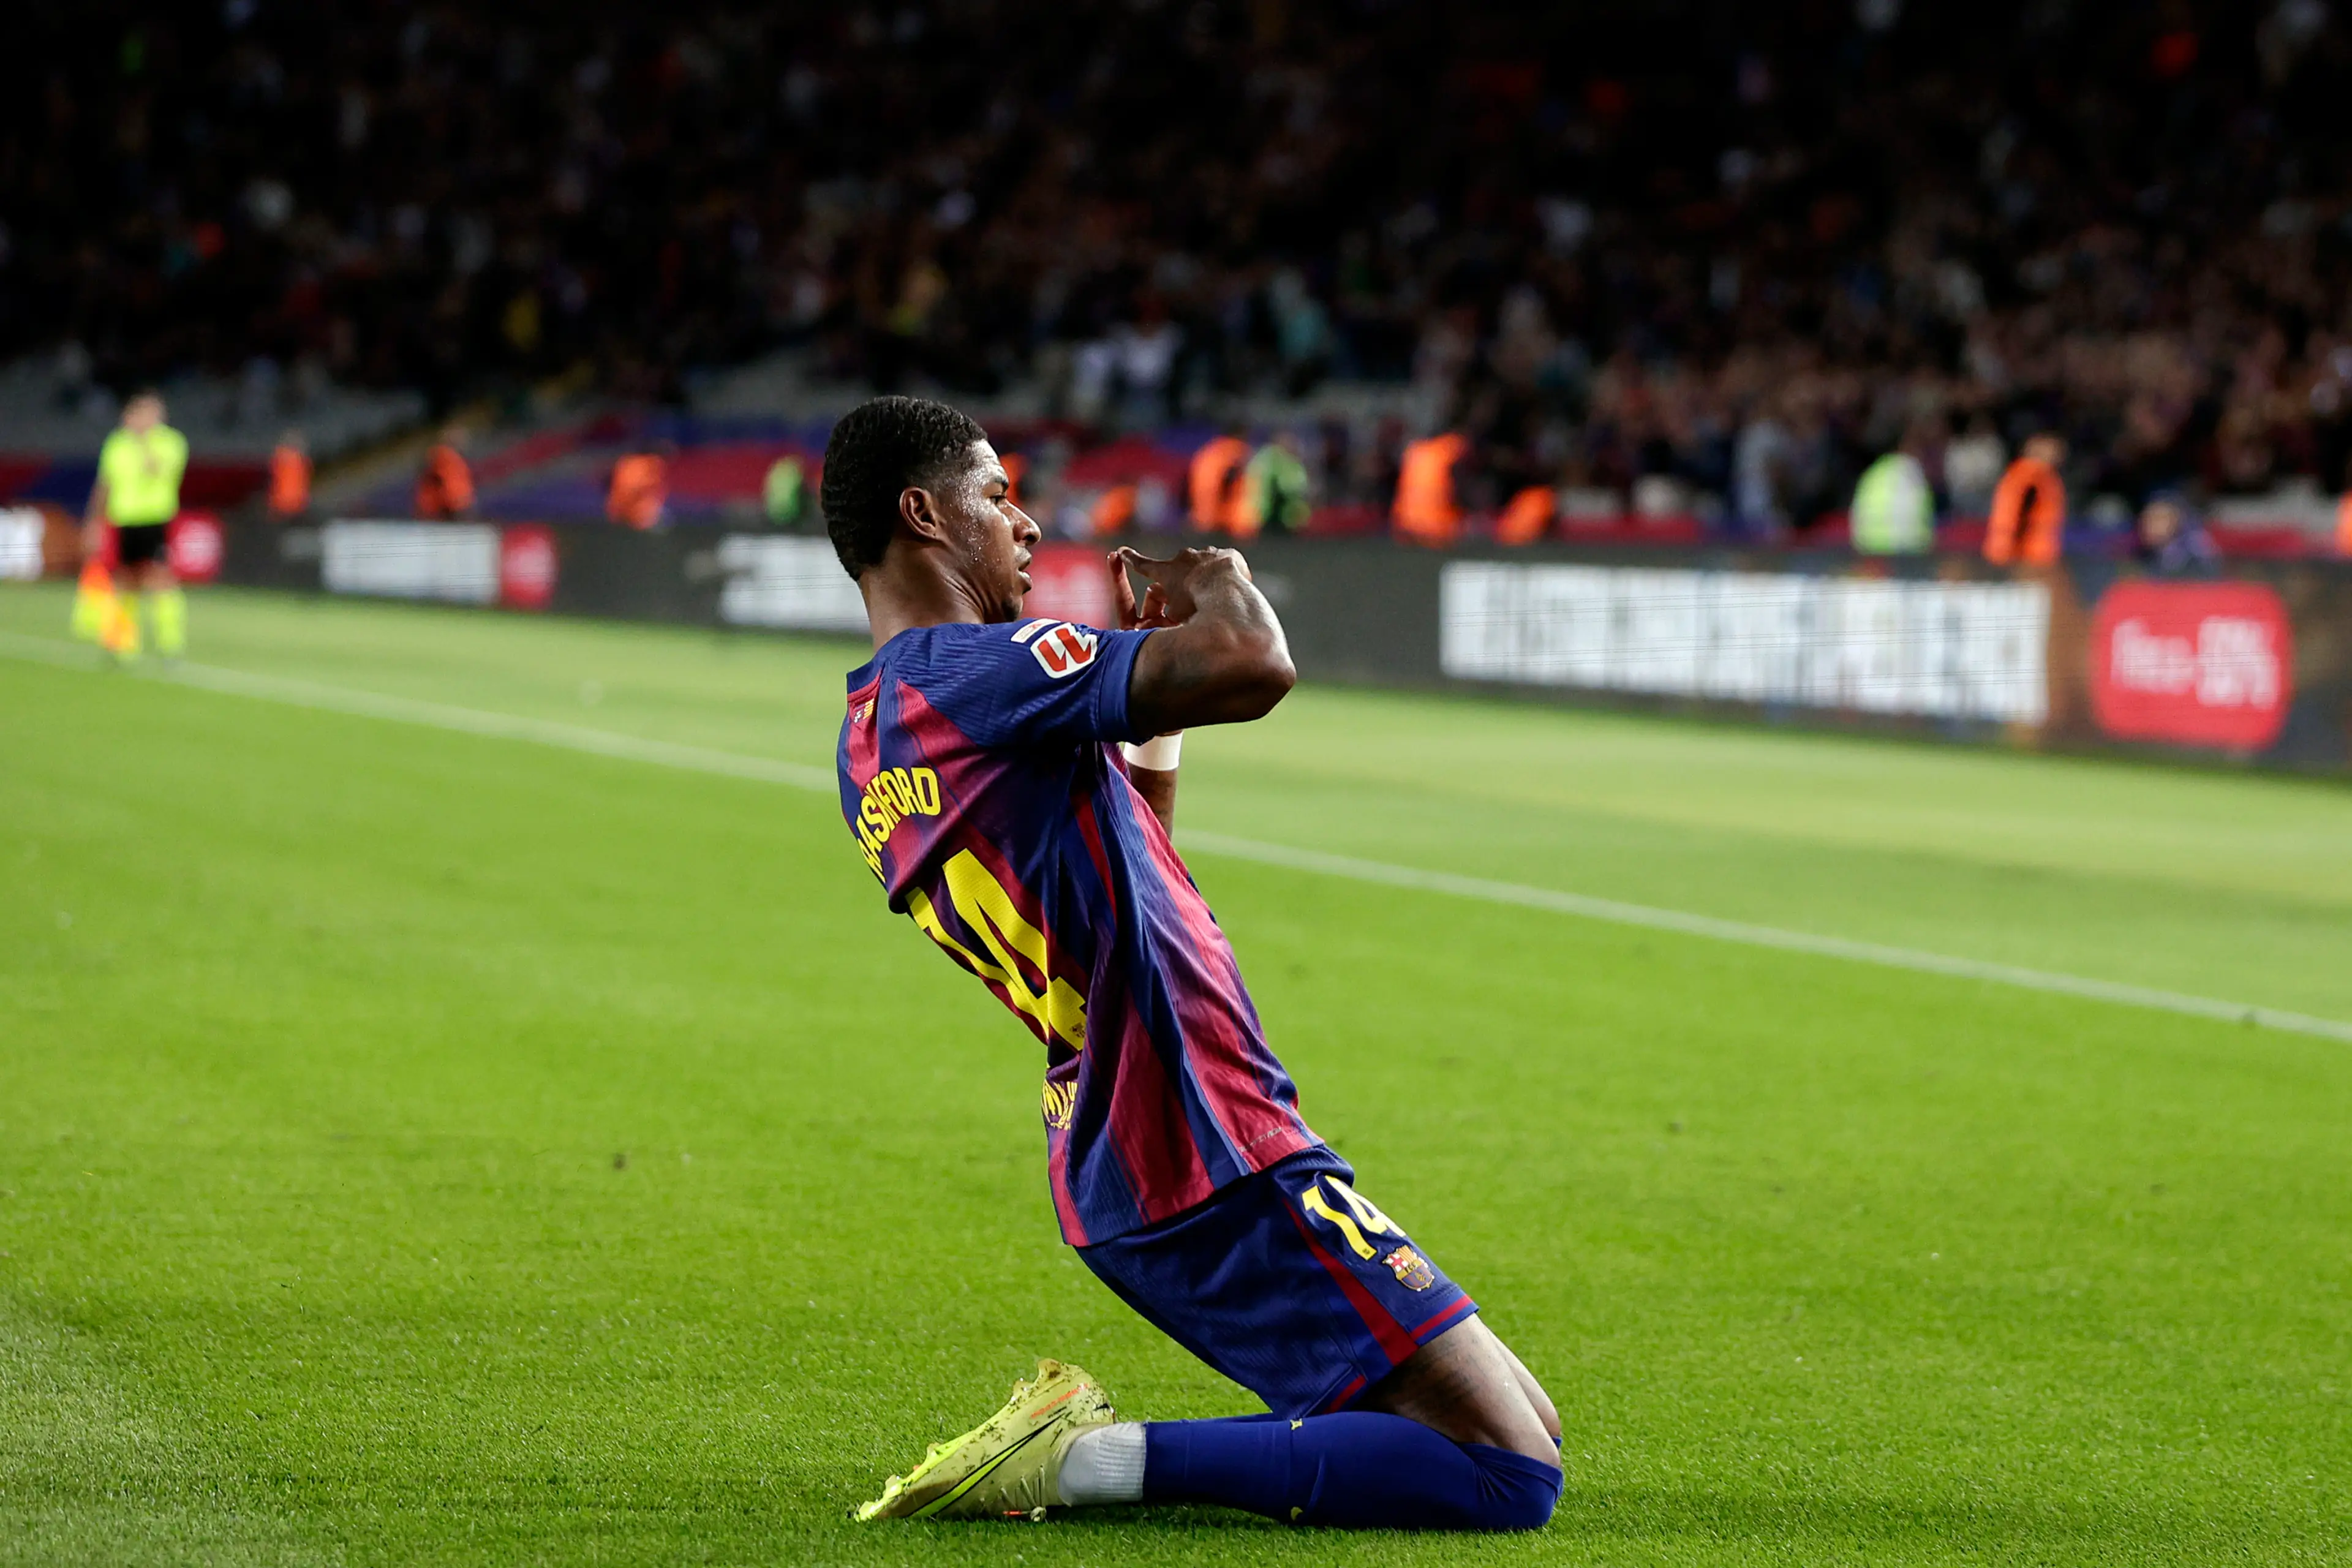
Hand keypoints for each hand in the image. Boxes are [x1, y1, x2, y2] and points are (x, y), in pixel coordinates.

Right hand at [1110, 546, 1251, 628]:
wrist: (1226, 588)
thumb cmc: (1196, 605)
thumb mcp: (1175, 616)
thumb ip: (1166, 614)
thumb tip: (1160, 617)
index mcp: (1166, 572)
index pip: (1143, 565)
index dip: (1131, 559)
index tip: (1122, 551)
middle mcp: (1184, 558)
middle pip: (1179, 570)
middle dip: (1184, 582)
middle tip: (1194, 599)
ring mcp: (1207, 553)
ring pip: (1204, 566)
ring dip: (1207, 579)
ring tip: (1217, 598)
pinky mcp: (1227, 555)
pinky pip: (1226, 565)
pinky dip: (1227, 576)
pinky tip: (1234, 589)